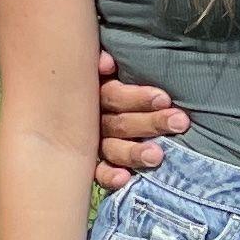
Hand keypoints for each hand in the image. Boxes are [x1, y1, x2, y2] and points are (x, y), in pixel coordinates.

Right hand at [92, 47, 186, 191]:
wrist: (61, 102)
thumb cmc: (100, 78)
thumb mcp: (99, 66)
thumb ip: (101, 60)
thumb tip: (107, 63)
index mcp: (95, 93)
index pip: (115, 96)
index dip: (137, 98)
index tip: (164, 99)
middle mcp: (92, 119)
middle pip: (120, 123)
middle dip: (150, 123)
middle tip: (178, 122)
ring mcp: (91, 143)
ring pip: (112, 149)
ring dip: (134, 153)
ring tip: (157, 156)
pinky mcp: (92, 163)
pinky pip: (97, 173)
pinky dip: (109, 177)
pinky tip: (124, 179)